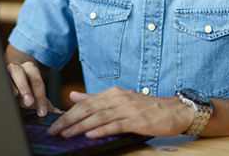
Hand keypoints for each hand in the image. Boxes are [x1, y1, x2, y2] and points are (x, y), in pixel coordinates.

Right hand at [6, 61, 60, 115]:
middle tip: (29, 103)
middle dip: (25, 88)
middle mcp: (17, 68)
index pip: (37, 82)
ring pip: (6, 75)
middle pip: (20, 74)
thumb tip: (61, 115)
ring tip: (14, 96)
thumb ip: (47, 104)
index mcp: (31, 69)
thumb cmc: (26, 89)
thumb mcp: (37, 95)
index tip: (42, 112)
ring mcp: (4, 71)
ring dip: (11, 87)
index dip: (40, 97)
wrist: (11, 79)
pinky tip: (0, 98)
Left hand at [47, 87, 194, 138]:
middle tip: (55, 131)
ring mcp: (127, 109)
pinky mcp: (136, 121)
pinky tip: (90, 134)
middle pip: (88, 109)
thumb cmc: (146, 107)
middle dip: (69, 120)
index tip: (54, 123)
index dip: (68, 113)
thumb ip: (95, 98)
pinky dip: (101, 130)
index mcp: (112, 93)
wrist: (173, 110)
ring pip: (98, 117)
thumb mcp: (119, 99)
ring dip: (80, 126)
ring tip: (67, 134)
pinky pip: (115, 125)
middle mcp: (118, 99)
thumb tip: (74, 95)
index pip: (85, 103)